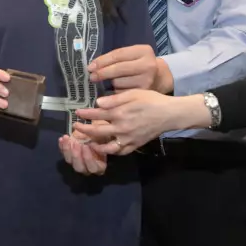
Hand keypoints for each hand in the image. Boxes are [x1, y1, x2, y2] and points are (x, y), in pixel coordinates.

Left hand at [59, 134, 108, 174]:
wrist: (94, 138)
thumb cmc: (101, 142)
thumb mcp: (103, 143)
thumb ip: (99, 145)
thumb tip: (92, 143)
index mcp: (98, 167)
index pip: (92, 167)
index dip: (88, 158)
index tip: (86, 146)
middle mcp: (86, 169)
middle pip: (79, 167)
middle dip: (76, 155)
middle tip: (76, 143)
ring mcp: (76, 164)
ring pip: (70, 161)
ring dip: (67, 150)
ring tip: (66, 138)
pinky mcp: (69, 159)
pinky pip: (63, 155)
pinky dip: (62, 146)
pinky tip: (61, 139)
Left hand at [74, 89, 207, 154]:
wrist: (169, 114)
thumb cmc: (151, 100)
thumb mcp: (133, 94)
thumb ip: (114, 99)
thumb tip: (98, 103)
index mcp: (120, 113)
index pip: (97, 114)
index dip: (85, 114)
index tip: (77, 112)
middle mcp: (121, 128)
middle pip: (97, 131)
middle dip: (84, 129)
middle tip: (76, 127)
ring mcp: (128, 139)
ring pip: (107, 146)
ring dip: (95, 144)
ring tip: (88, 141)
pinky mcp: (135, 145)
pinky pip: (120, 152)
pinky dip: (110, 151)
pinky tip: (105, 148)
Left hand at [88, 45, 159, 90]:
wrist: (159, 77)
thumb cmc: (139, 64)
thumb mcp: (131, 55)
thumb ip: (115, 58)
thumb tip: (93, 67)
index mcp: (144, 51)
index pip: (118, 55)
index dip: (102, 61)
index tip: (90, 67)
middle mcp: (148, 65)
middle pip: (118, 69)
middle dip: (102, 73)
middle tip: (92, 77)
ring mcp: (147, 79)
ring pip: (119, 82)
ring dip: (111, 83)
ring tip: (112, 82)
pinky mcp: (144, 92)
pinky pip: (122, 93)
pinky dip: (117, 91)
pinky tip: (118, 89)